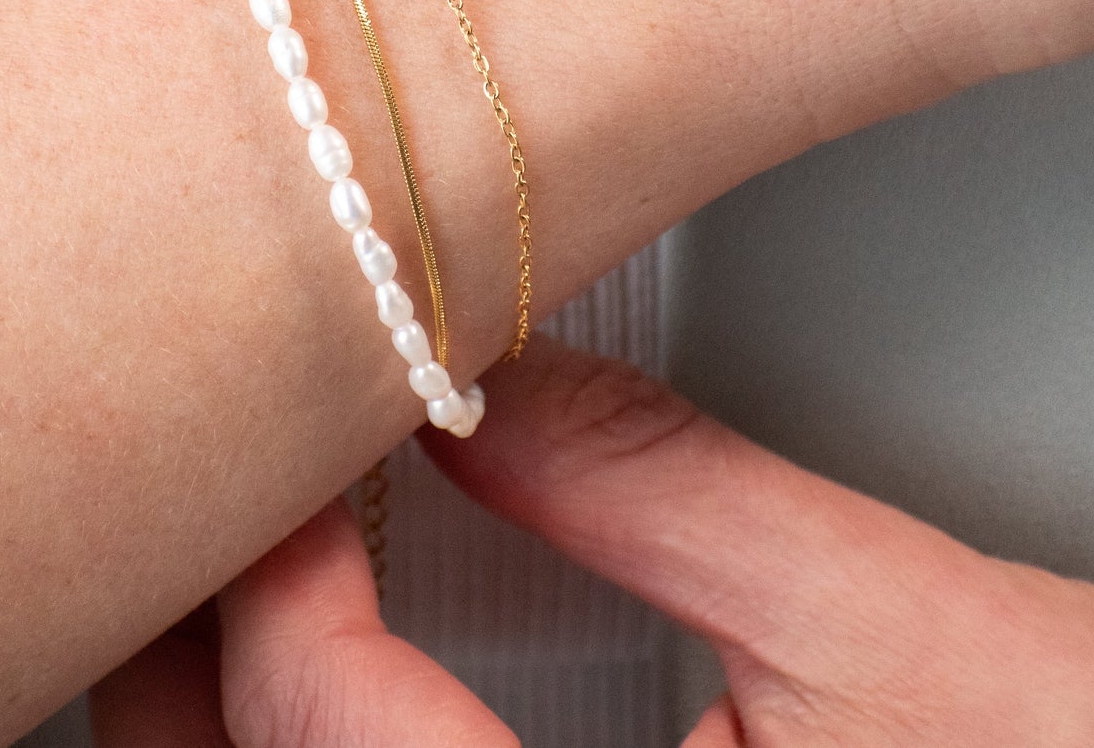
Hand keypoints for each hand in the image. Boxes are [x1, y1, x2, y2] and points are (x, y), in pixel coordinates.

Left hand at [94, 335, 1093, 745]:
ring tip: (245, 578)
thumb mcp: (901, 632)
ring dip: (229, 714)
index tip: (305, 453)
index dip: (281, 570)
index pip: (325, 735)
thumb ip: (670, 493)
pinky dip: (319, 746)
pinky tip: (333, 678)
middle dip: (192, 665)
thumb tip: (498, 381)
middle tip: (207, 519)